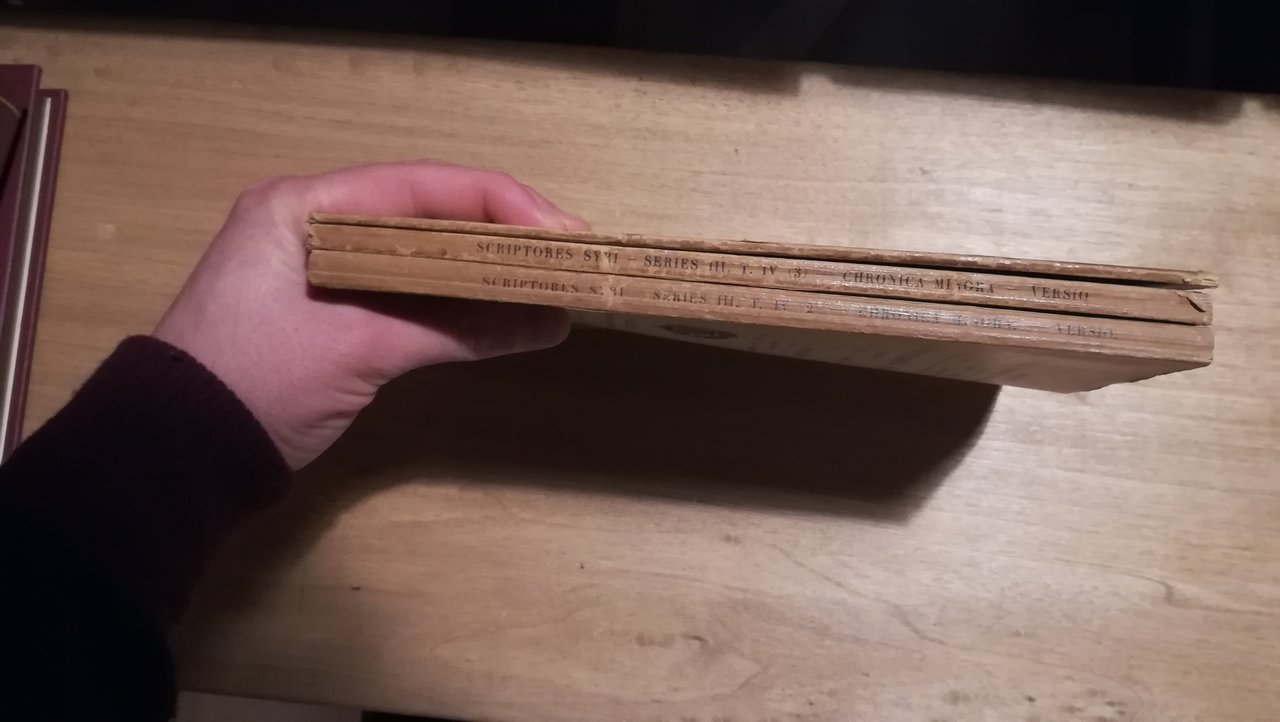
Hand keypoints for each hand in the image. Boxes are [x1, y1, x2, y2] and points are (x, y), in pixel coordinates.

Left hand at [154, 161, 586, 468]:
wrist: (174, 457)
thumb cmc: (256, 384)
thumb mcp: (359, 350)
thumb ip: (456, 329)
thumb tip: (549, 324)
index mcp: (305, 206)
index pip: (424, 186)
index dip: (503, 204)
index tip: (565, 235)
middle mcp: (314, 223)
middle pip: (429, 213)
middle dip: (503, 234)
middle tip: (570, 258)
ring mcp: (323, 270)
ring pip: (424, 254)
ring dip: (485, 270)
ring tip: (551, 283)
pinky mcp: (331, 313)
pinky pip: (409, 293)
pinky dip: (457, 305)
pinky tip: (505, 315)